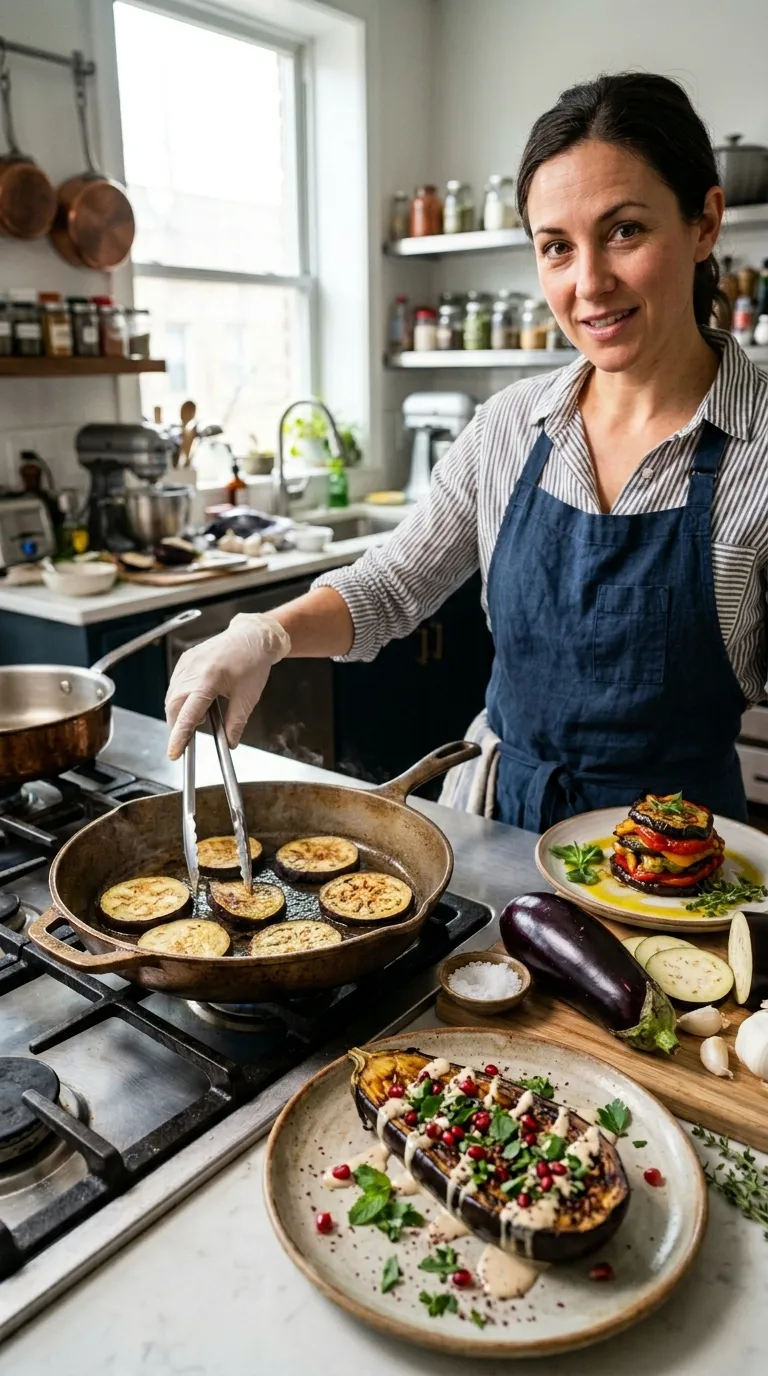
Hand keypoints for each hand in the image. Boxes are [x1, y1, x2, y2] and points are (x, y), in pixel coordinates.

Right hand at [165, 612, 290, 758]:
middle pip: (173, 708)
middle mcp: (192, 671)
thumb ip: (236, 723)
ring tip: (195, 721)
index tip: (175, 752)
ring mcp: (186, 664)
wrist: (252, 636)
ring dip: (177, 713)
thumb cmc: (252, 662)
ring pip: (171, 697)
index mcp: (208, 681)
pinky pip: (175, 684)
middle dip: (176, 727)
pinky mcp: (186, 660)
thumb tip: (230, 743)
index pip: (187, 715)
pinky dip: (179, 699)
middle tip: (186, 741)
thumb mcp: (248, 698)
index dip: (179, 737)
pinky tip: (193, 703)